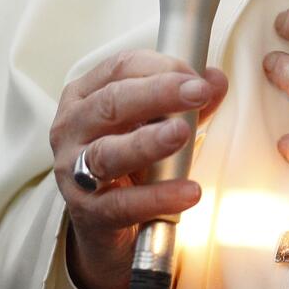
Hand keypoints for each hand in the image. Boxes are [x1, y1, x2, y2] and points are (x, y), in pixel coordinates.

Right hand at [48, 50, 228, 288]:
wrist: (105, 221)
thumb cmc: (130, 158)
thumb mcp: (156, 122)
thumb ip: (187, 103)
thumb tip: (216, 80)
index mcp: (85, 95)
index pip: (119, 68)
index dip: (161, 68)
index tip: (196, 76)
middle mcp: (71, 128)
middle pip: (111, 103)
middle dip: (158, 94)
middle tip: (198, 92)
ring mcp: (72, 171)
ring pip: (107, 153)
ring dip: (148, 141)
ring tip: (182, 133)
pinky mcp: (87, 212)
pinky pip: (122, 204)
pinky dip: (157, 197)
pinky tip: (188, 191)